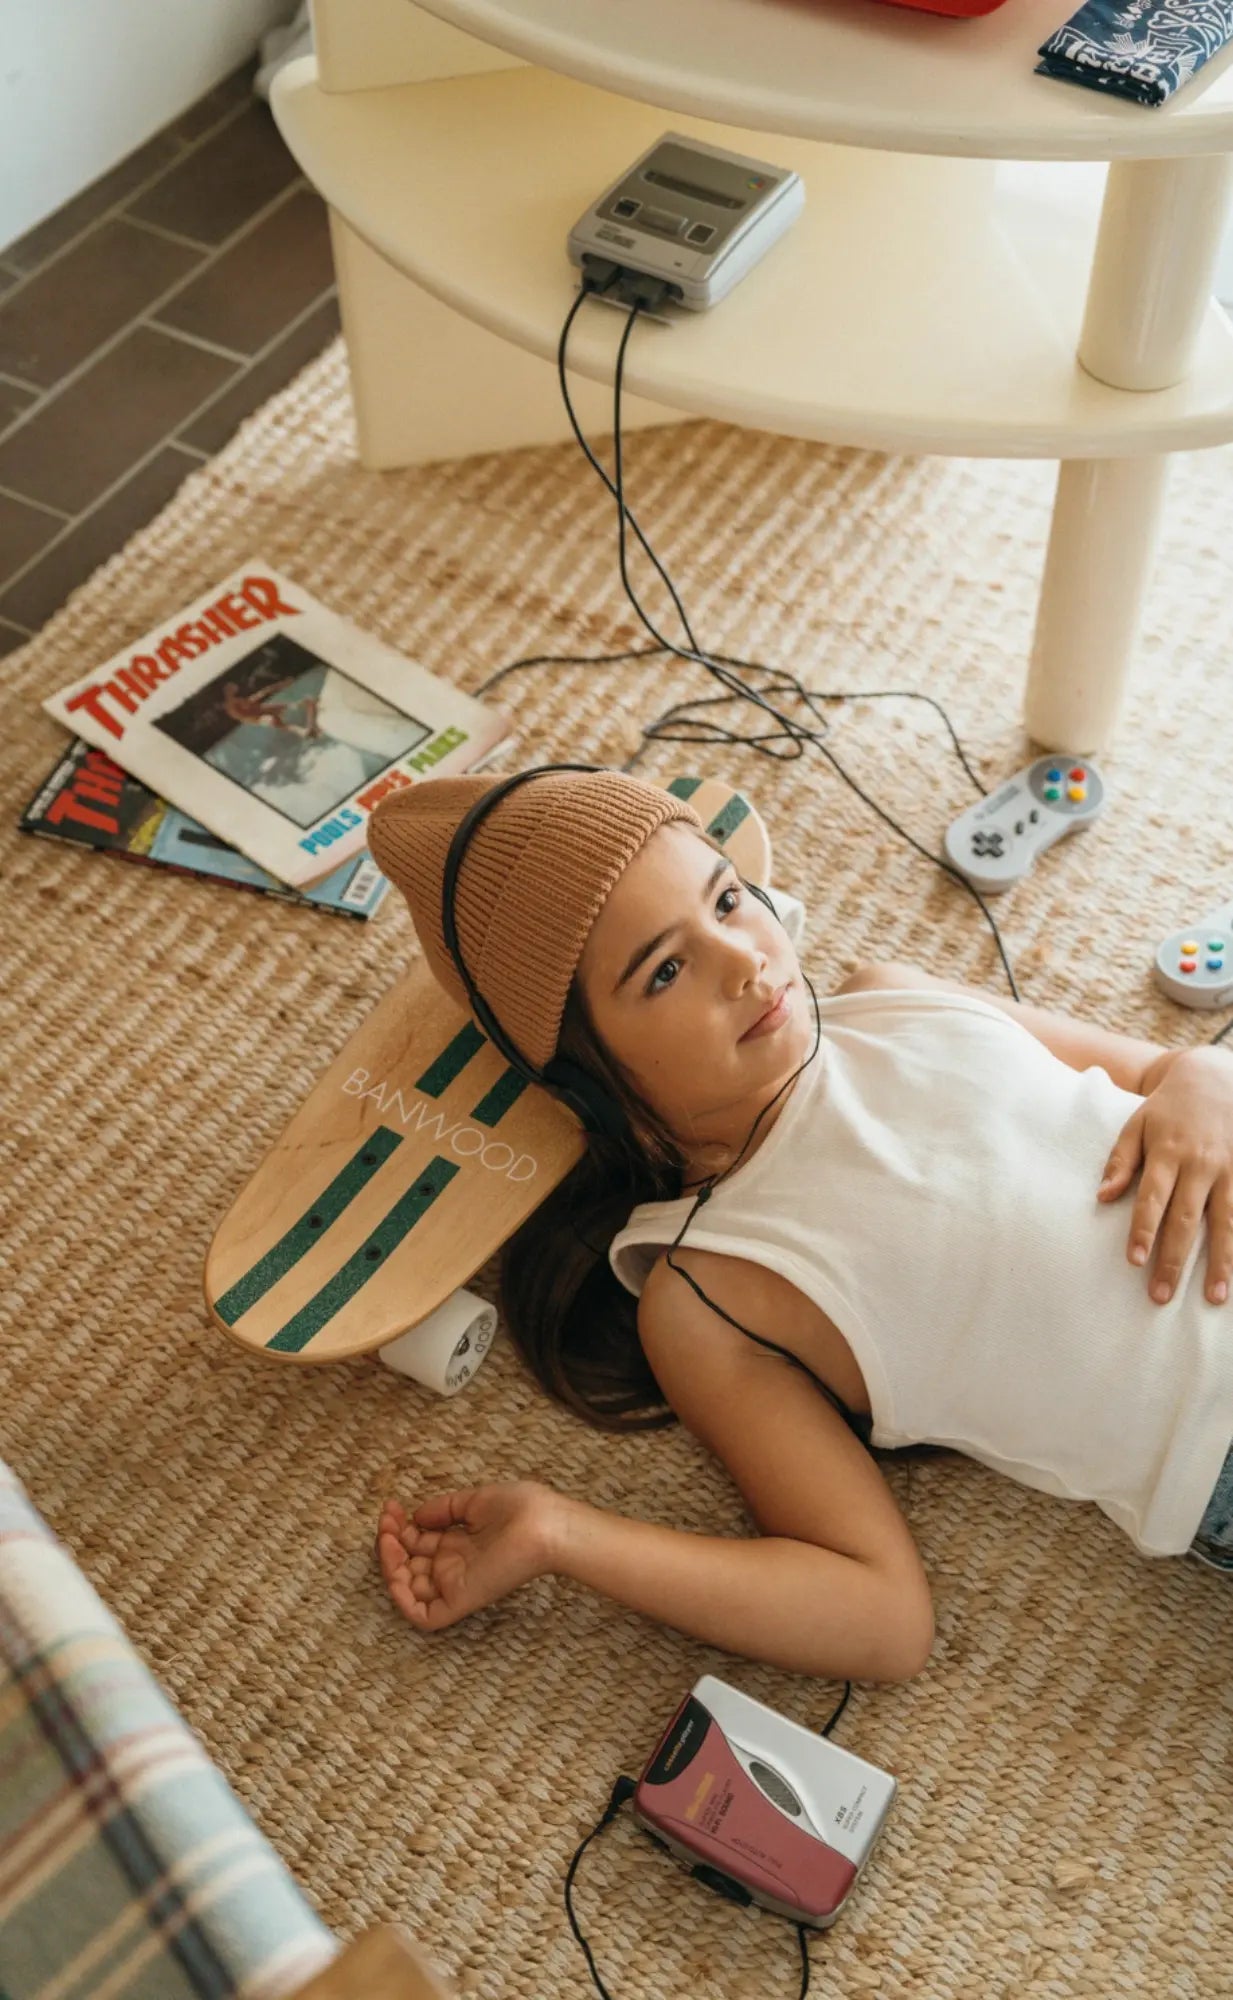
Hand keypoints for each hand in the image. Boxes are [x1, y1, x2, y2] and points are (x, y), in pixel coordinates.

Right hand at [376, 1480, 558, 1632]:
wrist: (544, 1524)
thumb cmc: (521, 1508)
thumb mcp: (476, 1501)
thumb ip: (444, 1509)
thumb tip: (416, 1516)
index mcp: (459, 1544)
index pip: (418, 1542)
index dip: (399, 1527)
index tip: (391, 1507)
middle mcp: (454, 1566)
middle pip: (408, 1564)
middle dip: (390, 1542)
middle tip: (386, 1521)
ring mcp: (455, 1585)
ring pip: (409, 1589)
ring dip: (389, 1566)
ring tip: (388, 1539)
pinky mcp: (459, 1601)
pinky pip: (422, 1615)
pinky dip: (401, 1599)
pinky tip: (395, 1569)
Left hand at [1099, 1047, 1232, 1305]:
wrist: (1219, 1077)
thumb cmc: (1170, 1108)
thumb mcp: (1137, 1124)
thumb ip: (1121, 1161)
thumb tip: (1102, 1197)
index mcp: (1167, 1151)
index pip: (1152, 1198)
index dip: (1143, 1231)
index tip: (1134, 1262)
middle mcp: (1201, 1164)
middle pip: (1186, 1219)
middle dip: (1174, 1260)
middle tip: (1161, 1296)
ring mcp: (1231, 1170)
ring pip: (1226, 1223)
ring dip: (1221, 1263)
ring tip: (1214, 1298)